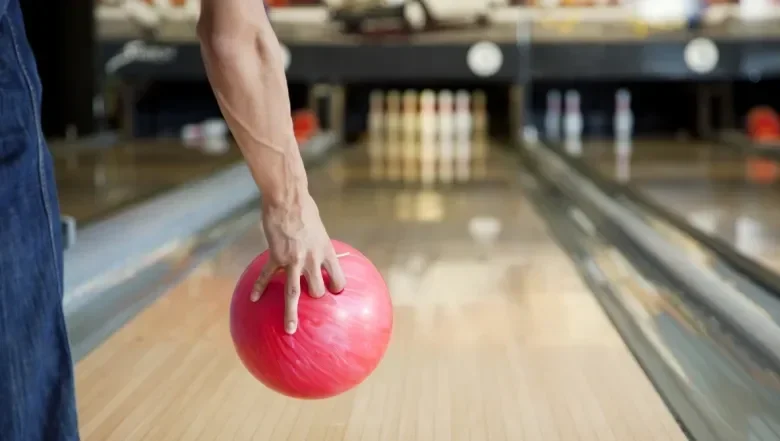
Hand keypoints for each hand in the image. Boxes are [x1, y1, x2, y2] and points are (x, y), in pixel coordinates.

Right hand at [251, 191, 345, 333]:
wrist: (287, 198)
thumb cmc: (304, 207)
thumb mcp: (319, 227)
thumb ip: (318, 242)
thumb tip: (316, 245)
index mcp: (326, 251)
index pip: (338, 279)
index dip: (337, 288)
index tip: (334, 292)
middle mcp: (312, 259)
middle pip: (317, 291)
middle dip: (315, 299)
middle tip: (310, 302)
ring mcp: (293, 259)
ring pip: (294, 293)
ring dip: (292, 313)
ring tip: (290, 329)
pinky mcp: (276, 256)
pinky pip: (267, 276)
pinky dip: (260, 287)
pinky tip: (254, 298)